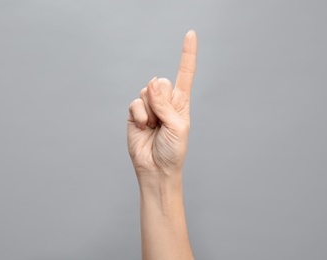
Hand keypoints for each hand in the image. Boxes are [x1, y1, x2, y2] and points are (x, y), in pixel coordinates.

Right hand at [127, 30, 196, 182]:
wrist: (156, 169)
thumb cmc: (173, 150)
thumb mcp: (177, 126)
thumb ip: (165, 104)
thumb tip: (152, 82)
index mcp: (181, 102)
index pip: (186, 73)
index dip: (188, 54)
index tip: (191, 33)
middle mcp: (165, 101)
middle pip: (162, 81)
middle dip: (161, 99)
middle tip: (162, 119)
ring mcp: (149, 107)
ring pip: (146, 91)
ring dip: (150, 110)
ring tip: (154, 127)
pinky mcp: (135, 113)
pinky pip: (135, 102)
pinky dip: (140, 115)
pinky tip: (144, 127)